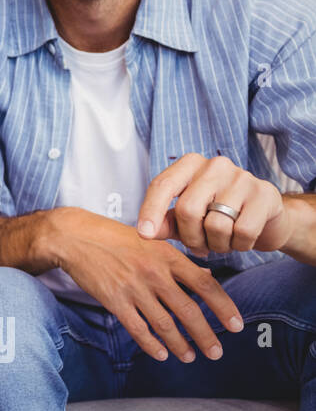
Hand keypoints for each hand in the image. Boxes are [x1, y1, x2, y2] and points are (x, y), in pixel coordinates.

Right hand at [55, 208, 242, 362]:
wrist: (75, 237)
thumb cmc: (114, 237)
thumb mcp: (152, 241)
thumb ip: (179, 260)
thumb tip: (208, 277)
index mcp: (167, 256)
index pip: (205, 286)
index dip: (224, 308)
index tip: (236, 326)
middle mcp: (154, 273)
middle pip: (188, 310)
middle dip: (206, 335)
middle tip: (216, 352)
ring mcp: (133, 288)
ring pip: (164, 324)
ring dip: (181, 344)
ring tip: (190, 357)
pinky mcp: (114, 300)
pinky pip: (137, 328)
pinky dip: (151, 344)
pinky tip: (161, 354)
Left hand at [137, 153, 292, 256]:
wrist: (266, 218)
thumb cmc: (219, 215)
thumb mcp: (187, 218)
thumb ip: (165, 222)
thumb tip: (145, 232)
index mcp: (190, 164)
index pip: (162, 185)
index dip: (150, 211)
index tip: (144, 234)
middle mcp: (215, 165)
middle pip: (188, 210)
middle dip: (191, 237)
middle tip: (200, 245)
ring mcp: (242, 177)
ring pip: (216, 225)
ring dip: (217, 244)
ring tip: (222, 241)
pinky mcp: (264, 194)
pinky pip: (243, 232)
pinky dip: (239, 245)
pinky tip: (242, 239)